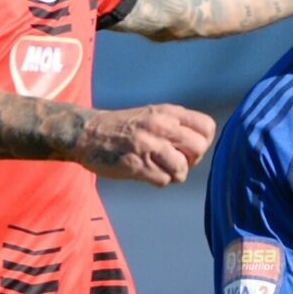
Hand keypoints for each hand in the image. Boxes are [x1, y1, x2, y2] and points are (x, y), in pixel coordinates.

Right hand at [74, 103, 215, 184]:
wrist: (85, 133)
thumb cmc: (122, 127)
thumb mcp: (152, 114)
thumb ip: (177, 125)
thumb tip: (200, 144)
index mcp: (167, 112)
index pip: (207, 127)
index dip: (202, 142)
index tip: (188, 148)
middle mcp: (161, 126)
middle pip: (199, 148)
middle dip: (191, 160)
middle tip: (175, 161)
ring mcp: (149, 145)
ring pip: (182, 168)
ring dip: (174, 174)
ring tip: (160, 169)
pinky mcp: (137, 164)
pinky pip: (164, 180)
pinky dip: (158, 180)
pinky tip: (146, 173)